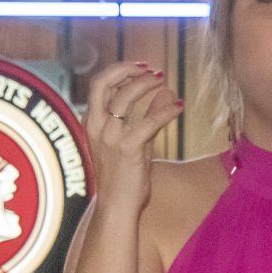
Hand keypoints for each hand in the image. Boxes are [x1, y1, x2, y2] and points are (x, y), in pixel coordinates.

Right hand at [83, 63, 180, 211]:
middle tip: (153, 70)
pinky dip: (166, 111)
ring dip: (148, 85)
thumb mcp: (134, 141)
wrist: (117, 205)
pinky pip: (149, 121)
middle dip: (128, 70)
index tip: (141, 67)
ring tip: (165, 82)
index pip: (100, 85)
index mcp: (91, 122)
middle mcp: (96, 126)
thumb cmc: (124, 176)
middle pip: (105, 83)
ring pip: (125, 97)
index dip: (120, 71)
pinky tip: (179, 107)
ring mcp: (110, 137)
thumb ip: (146, 116)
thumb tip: (164, 92)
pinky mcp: (128, 148)